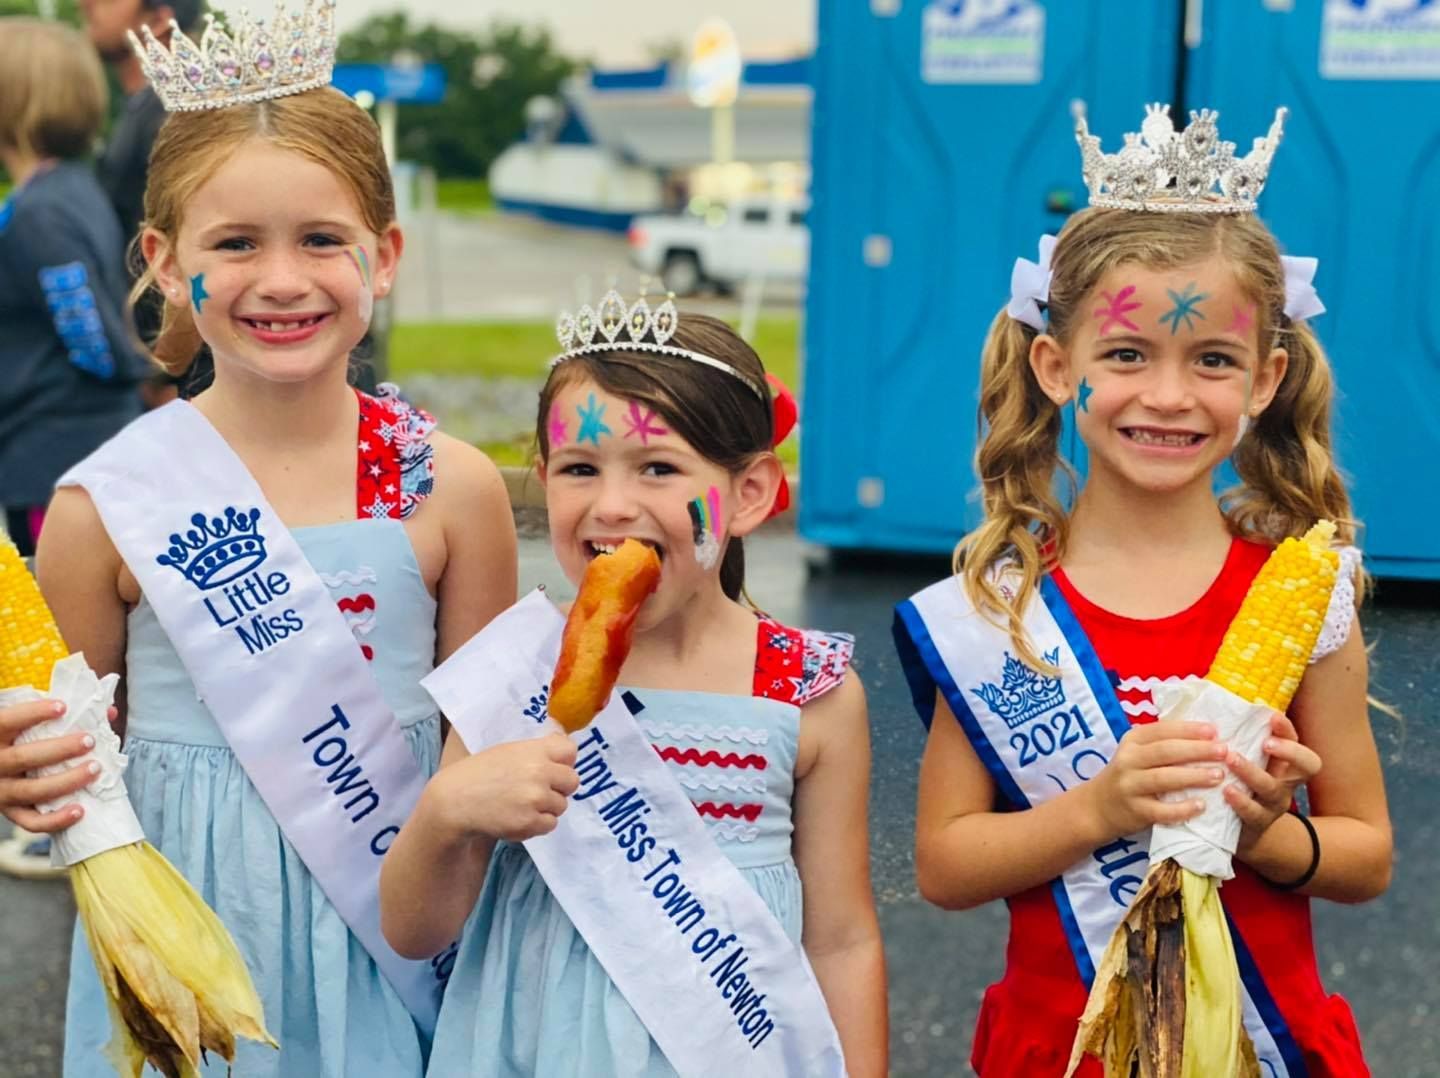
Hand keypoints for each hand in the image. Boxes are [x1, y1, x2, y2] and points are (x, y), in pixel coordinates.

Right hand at [0, 699, 116, 832]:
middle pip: (22, 758)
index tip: (63, 707)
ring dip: (65, 781)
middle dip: (59, 749)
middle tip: (89, 741)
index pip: (6, 721)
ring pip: (30, 791)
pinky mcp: (12, 813)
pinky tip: (80, 810)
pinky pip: (31, 822)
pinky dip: (56, 819)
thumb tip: (109, 711)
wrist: (1, 772)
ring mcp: (1, 792)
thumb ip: (63, 714)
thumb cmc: (23, 739)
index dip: (32, 714)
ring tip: (95, 768)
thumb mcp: (29, 723)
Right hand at [434, 734, 579, 842]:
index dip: (564, 761)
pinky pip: (550, 824)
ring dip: (546, 807)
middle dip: (559, 787)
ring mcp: (536, 799)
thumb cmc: (480, 772)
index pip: (571, 752)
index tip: (553, 767)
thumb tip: (564, 736)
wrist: (455, 801)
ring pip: (561, 805)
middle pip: (572, 781)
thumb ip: (538, 749)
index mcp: (534, 751)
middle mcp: (539, 773)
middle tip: (538, 789)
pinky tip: (518, 816)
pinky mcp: (529, 823)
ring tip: (522, 804)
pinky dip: (537, 823)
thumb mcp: (509, 750)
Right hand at [1084, 720, 1229, 839]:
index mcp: (1132, 741)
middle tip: (1223, 751)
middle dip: (1197, 750)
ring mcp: (1129, 786)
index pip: (1162, 730)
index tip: (1214, 731)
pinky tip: (1201, 806)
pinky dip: (1182, 808)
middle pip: (1165, 752)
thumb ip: (1163, 744)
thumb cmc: (1128, 776)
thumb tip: (1208, 737)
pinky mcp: (1135, 811)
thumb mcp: (1136, 753)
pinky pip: (1161, 810)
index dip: (1188, 730)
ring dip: (1193, 776)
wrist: (1097, 807)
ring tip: (1218, 775)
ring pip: (1163, 778)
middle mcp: (1128, 760)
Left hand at [1225, 712, 1321, 857]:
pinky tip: (1226, 791)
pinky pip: (1254, 813)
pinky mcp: (1257, 824)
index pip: (1296, 740)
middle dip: (1290, 751)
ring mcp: (1273, 804)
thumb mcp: (1243, 759)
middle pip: (1307, 765)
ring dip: (1252, 771)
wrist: (1240, 832)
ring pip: (1272, 788)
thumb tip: (1208, 699)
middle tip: (1266, 742)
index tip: (1271, 717)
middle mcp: (1285, 782)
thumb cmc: (1238, 784)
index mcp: (1282, 763)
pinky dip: (1241, 801)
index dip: (1287, 729)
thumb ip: (1234, 737)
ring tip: (1231, 759)